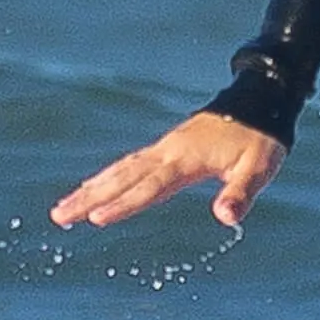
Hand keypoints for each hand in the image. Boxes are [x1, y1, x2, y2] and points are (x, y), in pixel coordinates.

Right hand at [51, 110, 287, 231]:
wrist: (259, 100)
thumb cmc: (261, 138)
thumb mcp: (260, 167)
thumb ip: (242, 192)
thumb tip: (226, 218)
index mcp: (188, 159)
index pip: (151, 187)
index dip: (125, 204)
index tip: (96, 219)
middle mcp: (168, 151)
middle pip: (123, 177)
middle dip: (89, 198)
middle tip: (58, 216)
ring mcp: (164, 147)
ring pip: (120, 169)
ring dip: (91, 188)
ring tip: (63, 209)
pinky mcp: (167, 147)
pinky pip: (130, 163)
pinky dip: (108, 177)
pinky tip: (95, 187)